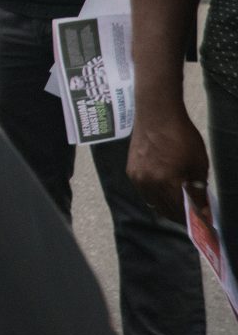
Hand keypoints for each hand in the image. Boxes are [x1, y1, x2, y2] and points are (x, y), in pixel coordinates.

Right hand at [128, 101, 209, 221]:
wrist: (156, 114)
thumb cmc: (181, 136)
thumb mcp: (198, 163)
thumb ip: (198, 189)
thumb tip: (202, 208)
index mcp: (166, 181)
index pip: (180, 211)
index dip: (193, 218)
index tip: (203, 220)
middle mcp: (148, 183)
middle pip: (165, 210)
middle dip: (180, 215)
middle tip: (192, 215)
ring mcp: (137, 177)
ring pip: (153, 203)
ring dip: (166, 207)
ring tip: (180, 204)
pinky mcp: (131, 170)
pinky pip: (144, 192)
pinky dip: (156, 196)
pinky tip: (165, 190)